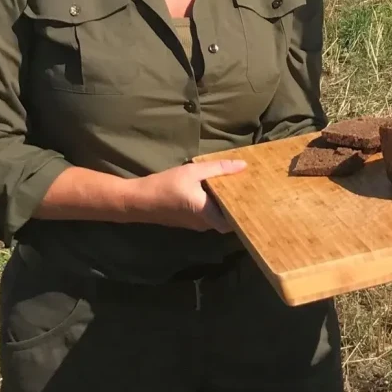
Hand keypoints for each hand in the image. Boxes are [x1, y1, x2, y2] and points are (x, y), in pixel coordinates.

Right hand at [126, 160, 245, 232]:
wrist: (137, 200)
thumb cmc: (166, 185)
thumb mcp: (193, 172)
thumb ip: (218, 168)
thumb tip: (243, 166)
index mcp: (205, 213)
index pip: (231, 224)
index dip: (243, 217)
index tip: (254, 204)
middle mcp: (202, 223)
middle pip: (224, 221)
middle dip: (236, 209)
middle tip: (249, 194)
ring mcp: (192, 224)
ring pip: (214, 219)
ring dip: (224, 208)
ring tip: (237, 191)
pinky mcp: (185, 221)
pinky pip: (205, 216)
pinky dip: (213, 208)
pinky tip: (217, 193)